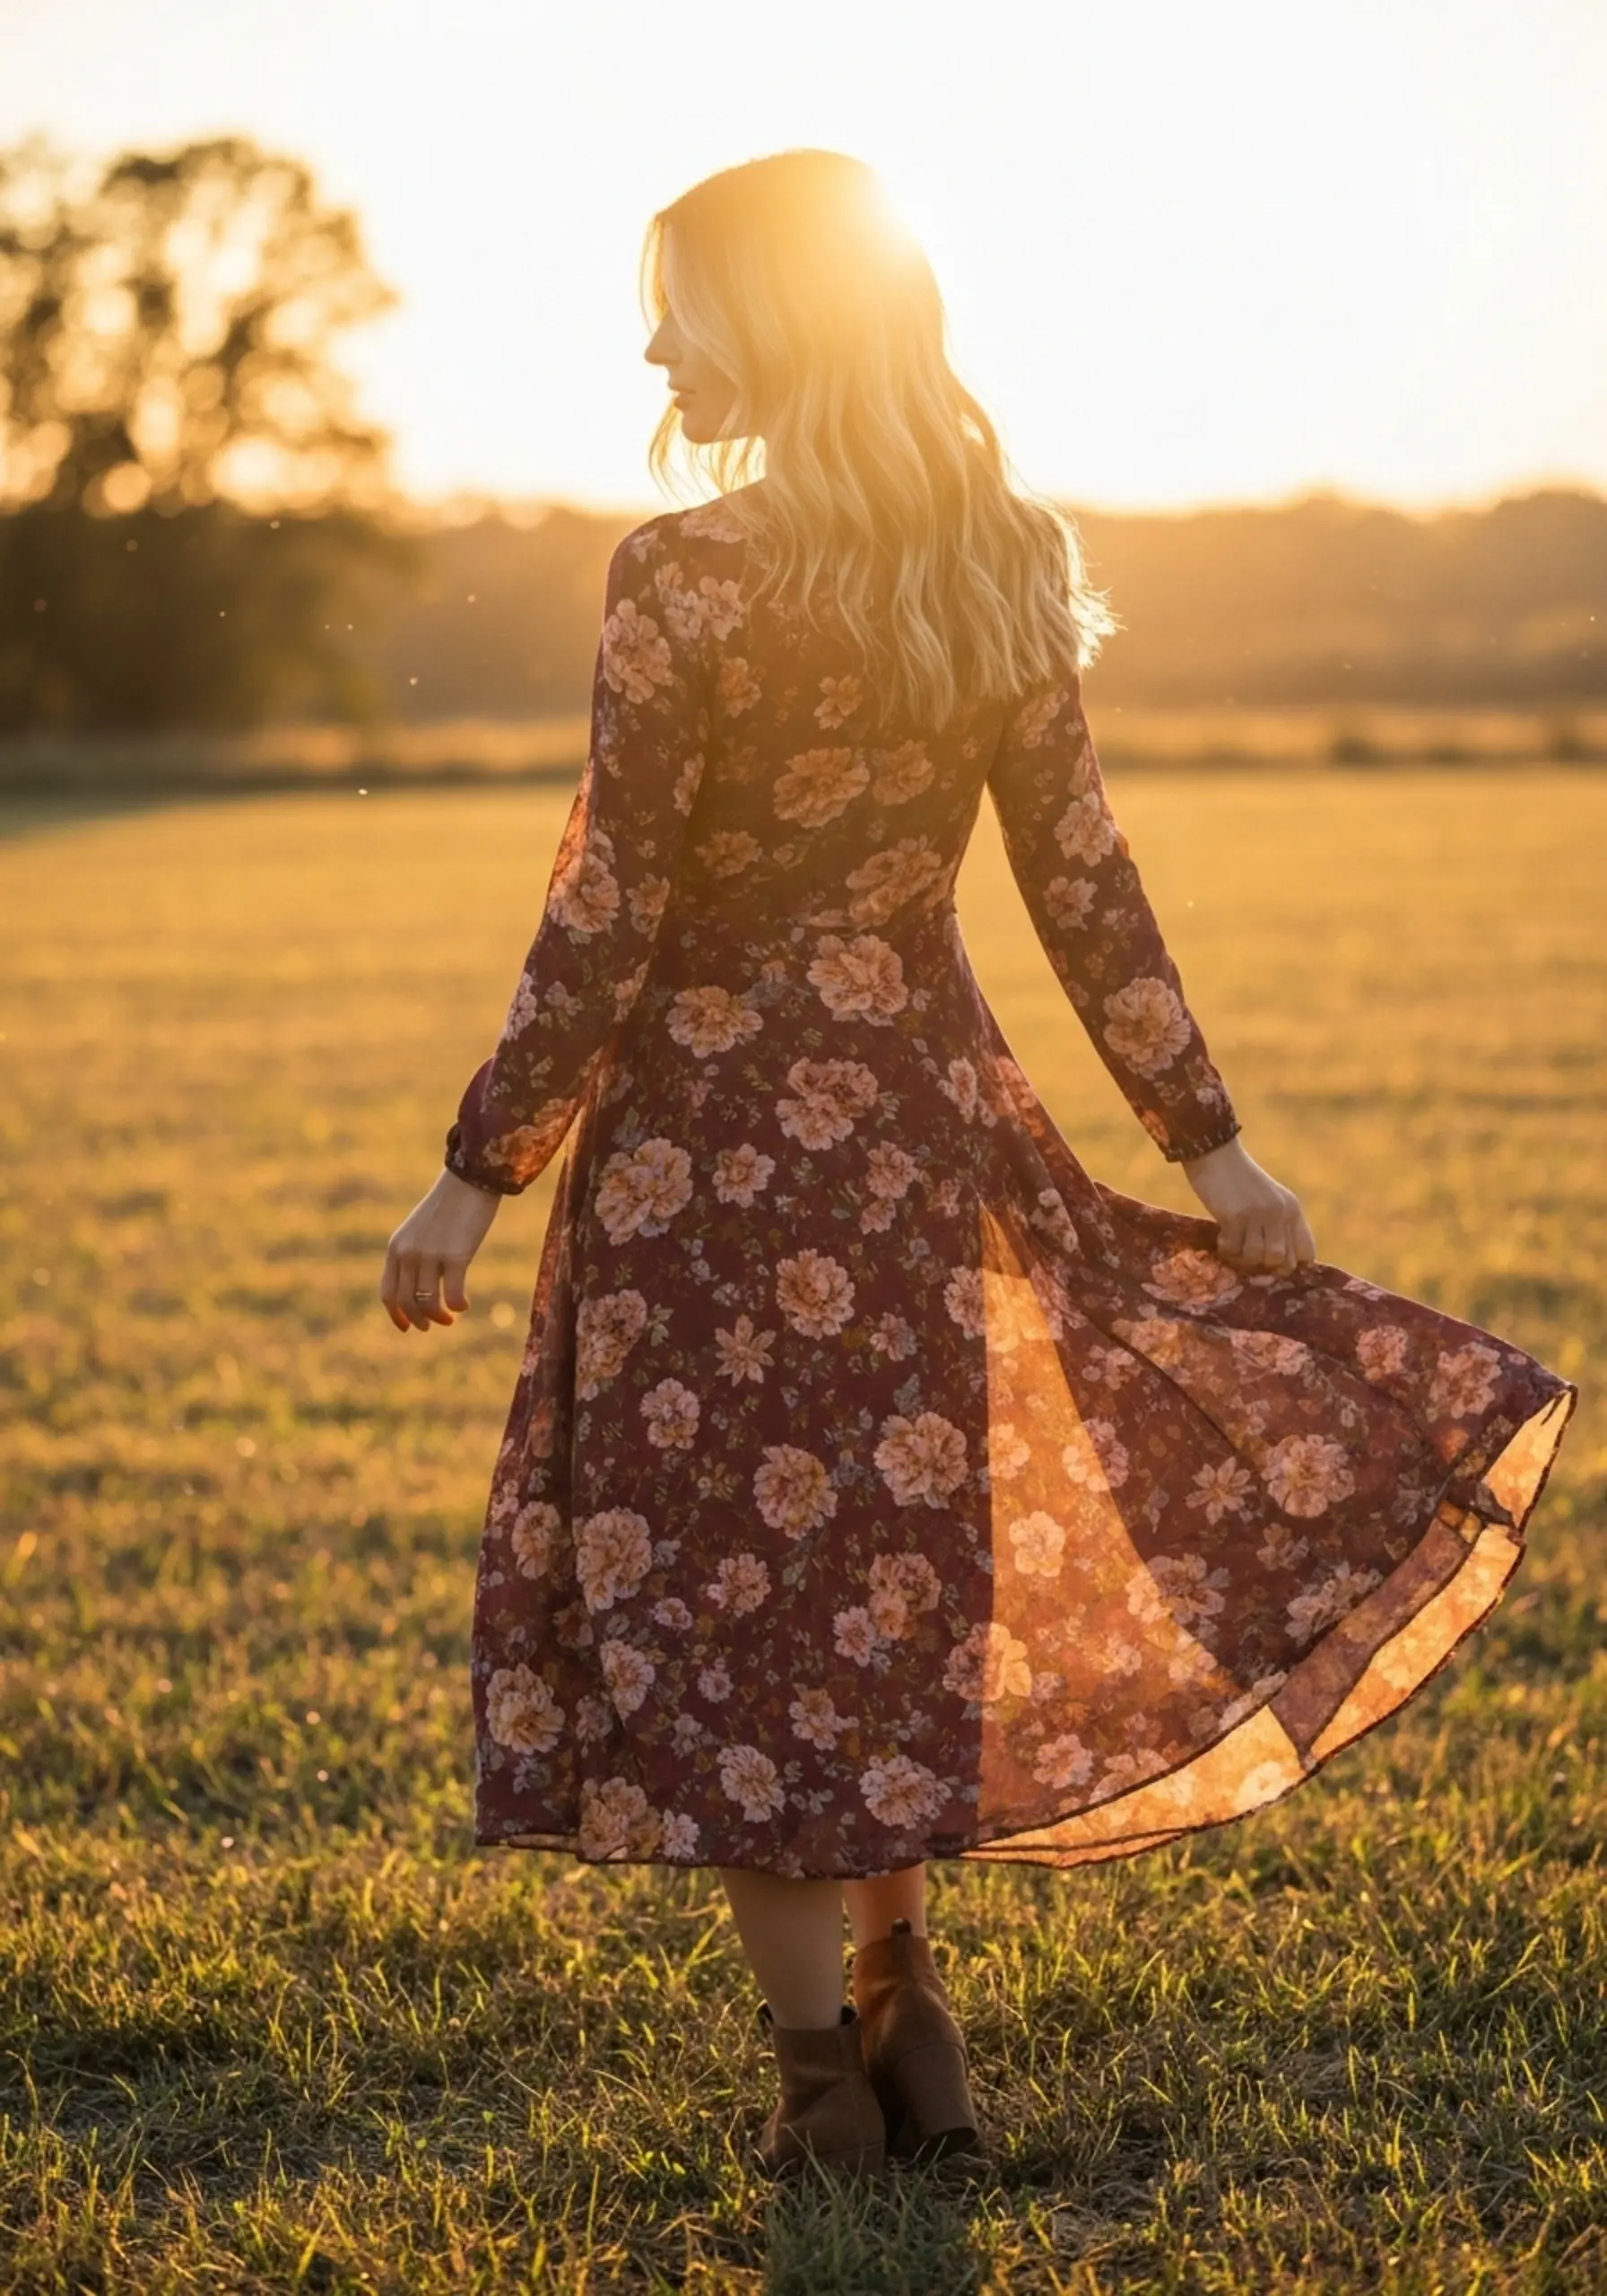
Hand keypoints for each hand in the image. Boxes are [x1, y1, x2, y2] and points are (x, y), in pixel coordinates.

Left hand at [381, 1168, 500, 1332]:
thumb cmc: (448, 1207)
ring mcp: (431, 1255)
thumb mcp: (419, 1231)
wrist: (468, 1181)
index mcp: (396, 1248)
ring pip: (427, 1302)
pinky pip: (451, 1295)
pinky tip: (463, 1305)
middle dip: (419, 1320)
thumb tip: (419, 1290)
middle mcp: (408, 1253)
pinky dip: (457, 1306)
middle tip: (433, 1326)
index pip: (388, 1293)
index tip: (408, 1327)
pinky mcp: (456, 1256)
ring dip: (438, 1317)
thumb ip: (413, 1255)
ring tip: (449, 1319)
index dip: (397, 1315)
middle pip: (406, 1301)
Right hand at [1180, 1137, 1315, 1275]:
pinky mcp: (1235, 1216)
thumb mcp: (1271, 1198)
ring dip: (1241, 1255)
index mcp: (1293, 1209)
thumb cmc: (1240, 1179)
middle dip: (1264, 1263)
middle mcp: (1280, 1212)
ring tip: (1233, 1240)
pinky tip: (1222, 1234)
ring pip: (1256, 1258)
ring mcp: (1258, 1215)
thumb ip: (1280, 1224)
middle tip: (1248, 1250)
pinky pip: (1233, 1249)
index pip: (1306, 1253)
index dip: (1290, 1262)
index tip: (1272, 1259)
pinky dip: (1226, 1247)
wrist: (1216, 1153)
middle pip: (1282, 1261)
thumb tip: (1280, 1262)